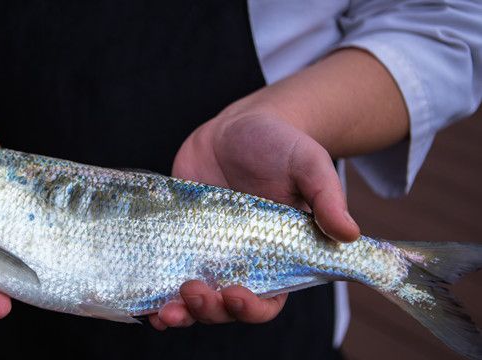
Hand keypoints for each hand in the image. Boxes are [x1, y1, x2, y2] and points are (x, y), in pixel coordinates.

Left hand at [149, 111, 359, 329]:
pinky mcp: (175, 238)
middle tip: (193, 292)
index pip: (267, 300)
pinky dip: (150, 292)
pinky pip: (162, 272)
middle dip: (207, 310)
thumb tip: (349, 233)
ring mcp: (203, 252)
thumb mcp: (309, 165)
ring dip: (175, 312)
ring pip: (189, 299)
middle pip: (222, 307)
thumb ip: (327, 198)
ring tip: (163, 310)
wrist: (239, 127)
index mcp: (274, 257)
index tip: (236, 294)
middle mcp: (237, 262)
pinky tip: (139, 299)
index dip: (251, 308)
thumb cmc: (281, 146)